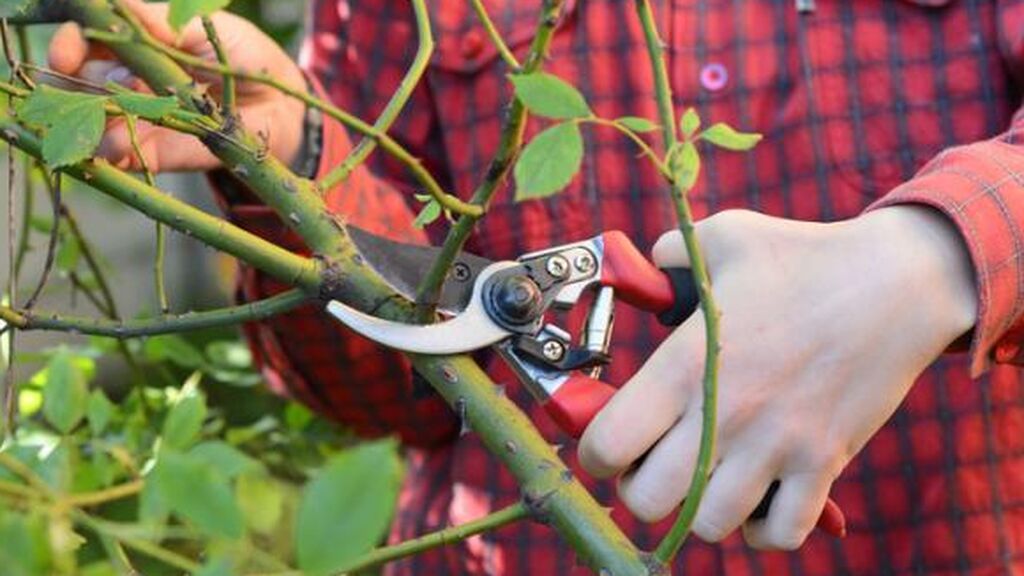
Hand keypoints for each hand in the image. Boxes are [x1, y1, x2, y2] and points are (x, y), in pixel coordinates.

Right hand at [47, 0, 306, 171]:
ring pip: (97, 120)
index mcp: (135, 42)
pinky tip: (116, 148)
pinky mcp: (157, 151)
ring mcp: (139, 116)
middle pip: (78, 82)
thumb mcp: (204, 28)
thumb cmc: (243, 54)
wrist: (278, 103)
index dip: (69, 45)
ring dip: (91, 124)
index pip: (86, 39)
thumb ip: (161, 23)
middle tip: (73, 94)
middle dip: (69, 88)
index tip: (65, 55)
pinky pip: (126, 154)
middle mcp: (128, 79)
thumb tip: (120, 3)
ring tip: (100, 127)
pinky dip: (116, 152)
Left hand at [578, 206, 976, 549]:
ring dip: (697, 510)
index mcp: (686, 363)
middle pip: (648, 499)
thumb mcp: (724, 238)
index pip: (608, 442)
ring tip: (704, 479)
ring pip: (709, 524)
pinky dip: (761, 529)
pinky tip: (756, 498)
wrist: (897, 281)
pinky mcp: (823, 463)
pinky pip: (781, 533)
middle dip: (638, 488)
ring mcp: (777, 445)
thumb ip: (669, 255)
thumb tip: (642, 268)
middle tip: (652, 463)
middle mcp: (724, 414)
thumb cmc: (805, 257)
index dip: (596, 450)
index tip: (609, 439)